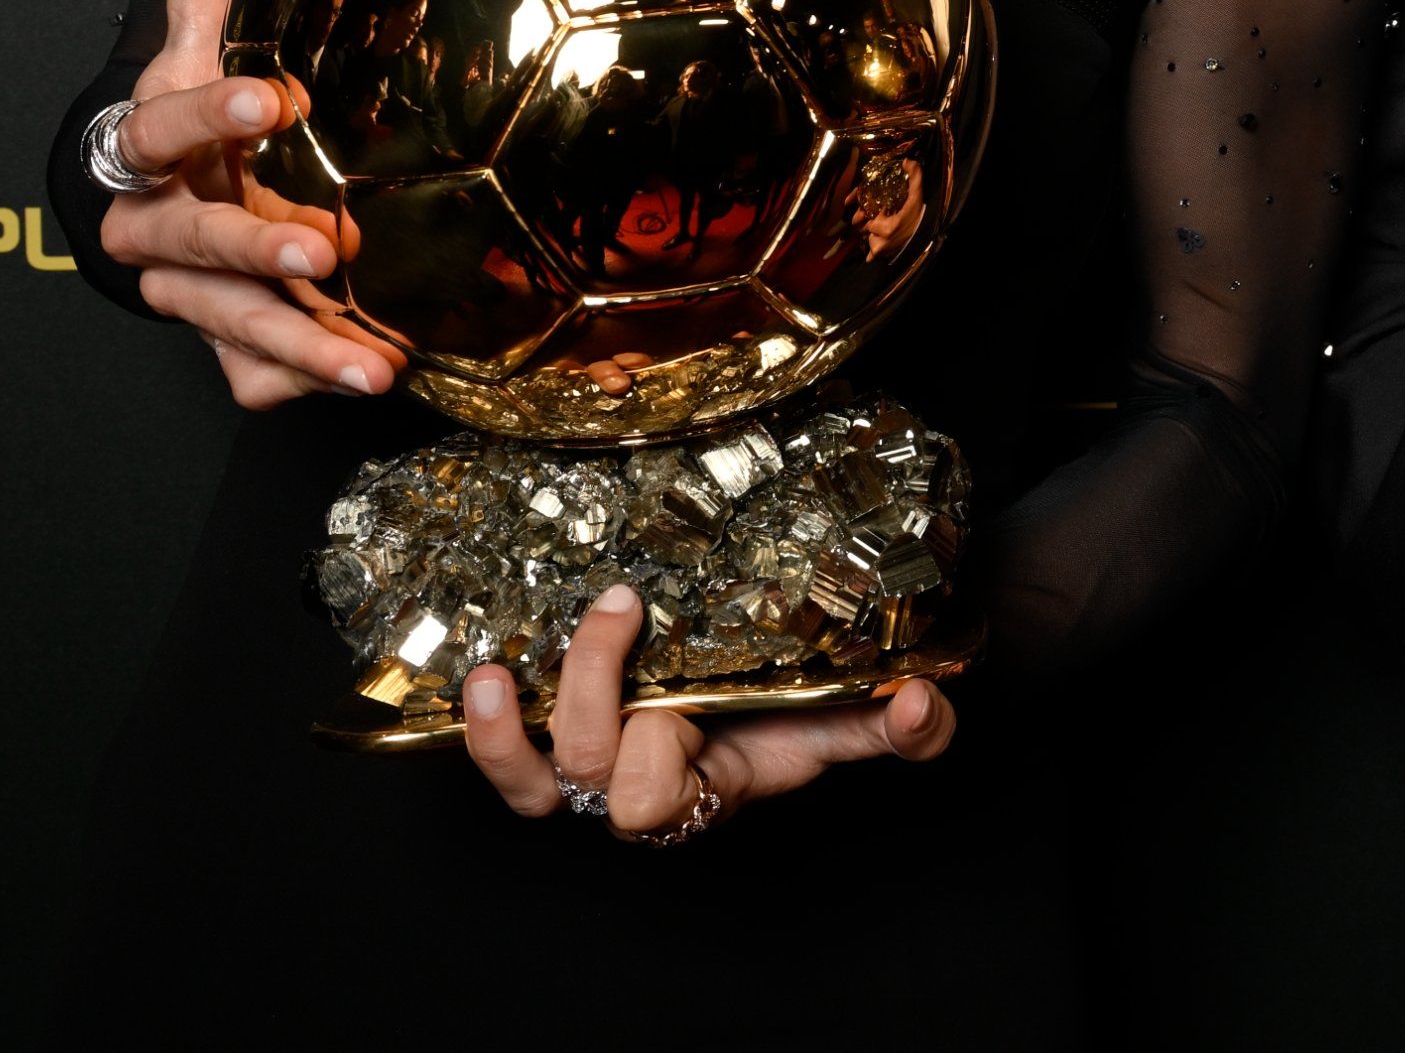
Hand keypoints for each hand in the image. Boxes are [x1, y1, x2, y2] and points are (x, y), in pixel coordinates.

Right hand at [91, 0, 404, 407]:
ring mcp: (187, 291)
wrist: (173, 188)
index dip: (205, 115)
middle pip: (189, 243)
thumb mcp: (206, 15)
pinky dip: (298, 379)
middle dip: (252, 246)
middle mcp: (156, 224)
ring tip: (373, 366)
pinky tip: (360, 378)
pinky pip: (250, 374)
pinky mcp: (221, 341)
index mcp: (147, 142)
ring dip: (298, 344)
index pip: (157, 128)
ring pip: (226, 325)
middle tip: (323, 248)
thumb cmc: (202, 90)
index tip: (270, 97)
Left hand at [462, 584, 958, 837]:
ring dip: (501, 732)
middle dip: (595, 688)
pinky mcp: (554, 732)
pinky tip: (481, 672)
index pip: (650, 800)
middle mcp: (632, 789)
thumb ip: (902, 729)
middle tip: (627, 604)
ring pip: (527, 778)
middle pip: (585, 767)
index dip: (655, 755)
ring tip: (492, 673)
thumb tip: (923, 703)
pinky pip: (504, 753)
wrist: (758, 710)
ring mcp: (587, 766)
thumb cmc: (795, 722)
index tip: (683, 706)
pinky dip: (483, 724)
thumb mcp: (848, 725)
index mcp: (698, 794)